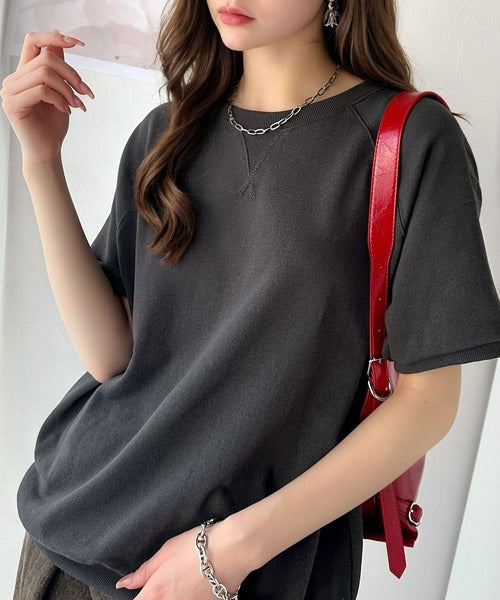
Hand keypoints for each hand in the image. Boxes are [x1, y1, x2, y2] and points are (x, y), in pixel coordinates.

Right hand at [0, 29, 94, 164]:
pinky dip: (59, 99)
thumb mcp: (61, 91)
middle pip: (46, 59)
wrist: (47, 150)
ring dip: (67, 89)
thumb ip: (57, 66)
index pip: (33, 41)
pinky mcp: (13, 103)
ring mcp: (10, 90)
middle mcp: (14, 78)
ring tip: (77, 105)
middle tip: (85, 93)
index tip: (77, 44)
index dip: (54, 37)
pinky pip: (41, 90)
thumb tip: (58, 35)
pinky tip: (66, 111)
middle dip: (72, 75)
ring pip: (44, 73)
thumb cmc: (53, 124)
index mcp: (24, 72)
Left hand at [115, 519, 249, 599]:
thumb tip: (124, 583)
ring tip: (184, 580)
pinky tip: (195, 586)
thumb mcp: (166, 552)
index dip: (139, 595)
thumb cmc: (198, 546)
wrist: (232, 550)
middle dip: (154, 597)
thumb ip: (143, 572)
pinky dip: (188, 598)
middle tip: (167, 581)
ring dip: (172, 597)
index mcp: (156, 593)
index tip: (142, 590)